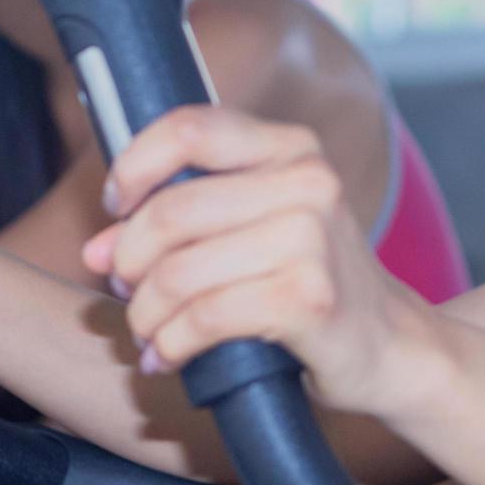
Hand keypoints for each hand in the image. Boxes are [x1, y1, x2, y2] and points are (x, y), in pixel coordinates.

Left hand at [82, 105, 443, 416]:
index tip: (117, 208)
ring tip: (149, 333)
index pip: (188, 128)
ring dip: (145, 314)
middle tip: (127, 290)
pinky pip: (203, 318)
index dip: (134, 168)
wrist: (389, 345)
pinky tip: (171, 356)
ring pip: (178, 272)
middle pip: (170, 212)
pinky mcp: (308, 298)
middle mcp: (309, 182)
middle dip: (127, 261)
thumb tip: (95, 248)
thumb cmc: (311, 282)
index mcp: (293, 148)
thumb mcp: (264, 222)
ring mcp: (313, 239)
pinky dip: (171, 344)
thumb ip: (188, 216)